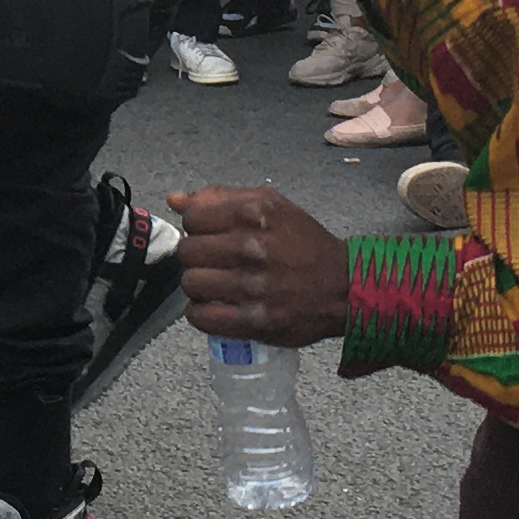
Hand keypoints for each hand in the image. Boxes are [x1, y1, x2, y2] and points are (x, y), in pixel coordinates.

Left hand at [166, 184, 355, 348]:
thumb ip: (220, 198)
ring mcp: (252, 286)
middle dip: (197, 256)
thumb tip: (174, 199)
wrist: (344, 287)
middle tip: (215, 262)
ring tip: (217, 284)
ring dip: (199, 286)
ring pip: (191, 284)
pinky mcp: (254, 321)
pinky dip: (201, 313)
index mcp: (254, 213)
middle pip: (187, 252)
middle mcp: (251, 247)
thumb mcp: (270, 205)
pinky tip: (215, 306)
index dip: (197, 227)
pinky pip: (201, 317)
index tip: (211, 235)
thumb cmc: (303, 243)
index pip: (192, 218)